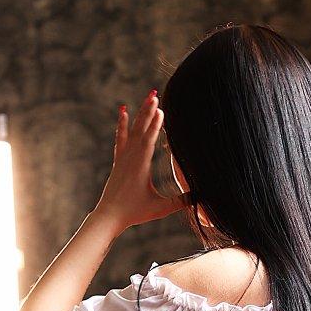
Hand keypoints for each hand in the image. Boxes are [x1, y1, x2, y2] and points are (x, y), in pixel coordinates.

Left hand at [94, 91, 181, 229]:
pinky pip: (121, 137)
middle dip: (149, 112)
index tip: (161, 110)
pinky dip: (123, 123)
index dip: (155, 126)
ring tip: (148, 97)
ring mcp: (123, 157)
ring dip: (140, 112)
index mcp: (140, 167)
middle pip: (141, 130)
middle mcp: (130, 158)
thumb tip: (202, 197)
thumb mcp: (160, 209)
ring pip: (132, 130)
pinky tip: (124, 111)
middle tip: (155, 95)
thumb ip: (180, 202)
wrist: (109, 216)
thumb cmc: (134, 213)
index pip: (148, 141)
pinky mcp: (119, 159)